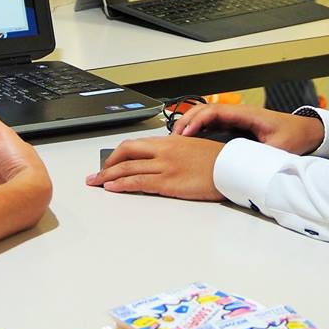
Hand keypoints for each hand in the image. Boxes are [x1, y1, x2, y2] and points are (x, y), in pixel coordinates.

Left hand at [85, 135, 224, 200]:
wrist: (232, 168)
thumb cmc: (218, 160)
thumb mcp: (195, 147)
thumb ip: (177, 150)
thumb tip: (165, 156)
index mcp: (170, 140)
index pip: (136, 144)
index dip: (119, 153)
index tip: (111, 161)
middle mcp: (164, 150)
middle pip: (126, 152)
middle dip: (107, 163)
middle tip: (97, 172)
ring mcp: (165, 166)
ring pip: (128, 168)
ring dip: (108, 175)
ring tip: (96, 182)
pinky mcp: (168, 182)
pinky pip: (138, 182)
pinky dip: (121, 184)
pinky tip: (112, 188)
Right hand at [172, 103, 323, 155]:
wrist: (307, 131)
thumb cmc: (295, 135)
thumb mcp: (280, 149)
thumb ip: (263, 157)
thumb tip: (249, 170)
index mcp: (247, 114)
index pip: (214, 111)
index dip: (197, 120)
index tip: (185, 133)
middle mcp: (239, 114)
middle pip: (204, 110)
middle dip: (186, 121)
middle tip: (173, 137)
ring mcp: (237, 118)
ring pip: (206, 116)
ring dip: (190, 124)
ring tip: (177, 139)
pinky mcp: (237, 126)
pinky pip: (212, 123)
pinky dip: (198, 129)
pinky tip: (191, 140)